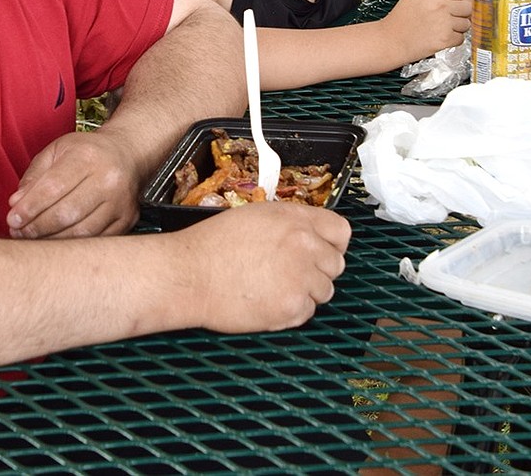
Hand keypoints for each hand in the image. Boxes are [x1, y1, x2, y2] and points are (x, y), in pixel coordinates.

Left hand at [7, 129, 141, 239]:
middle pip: (67, 212)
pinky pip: (96, 240)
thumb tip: (17, 203)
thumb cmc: (86, 153)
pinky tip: (56, 242)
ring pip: (82, 231)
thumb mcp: (57, 151)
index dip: (30, 206)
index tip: (12, 219)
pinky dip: (72, 245)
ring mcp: (120, 201)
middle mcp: (107, 178)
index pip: (53, 187)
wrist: (126, 154)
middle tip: (18, 233)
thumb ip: (34, 175)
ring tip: (33, 239)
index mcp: (87, 156)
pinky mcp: (127, 219)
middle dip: (37, 227)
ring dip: (52, 240)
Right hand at [177, 203, 350, 331]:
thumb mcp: (253, 216)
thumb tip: (309, 235)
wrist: (189, 274)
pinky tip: (265, 300)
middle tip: (288, 272)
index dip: (331, 243)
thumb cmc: (211, 245)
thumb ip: (288, 224)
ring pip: (323, 291)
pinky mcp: (293, 307)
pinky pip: (307, 312)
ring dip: (304, 292)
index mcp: (294, 219)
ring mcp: (301, 278)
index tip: (320, 251)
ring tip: (271, 286)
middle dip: (317, 270)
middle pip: (336, 264)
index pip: (341, 231)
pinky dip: (290, 311)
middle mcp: (304, 245)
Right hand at [383, 0, 470, 61]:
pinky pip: (460, 38)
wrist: (391, 41)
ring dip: (456, 27)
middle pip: (467, 7)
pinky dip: (452, 40)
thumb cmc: (401, 19)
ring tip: (439, 27)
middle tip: (443, 16)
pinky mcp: (446, 39)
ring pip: (466, 24)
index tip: (448, 1)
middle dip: (458, 13)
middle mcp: (440, 6)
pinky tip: (438, 36)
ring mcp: (444, 23)